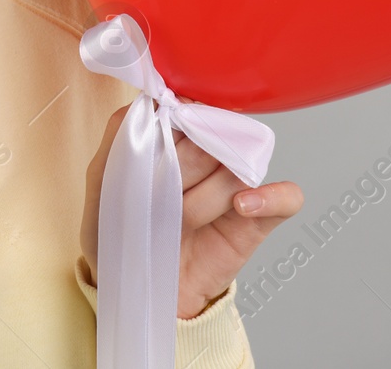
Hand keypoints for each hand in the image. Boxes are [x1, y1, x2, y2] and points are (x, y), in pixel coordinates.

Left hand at [81, 102, 302, 319]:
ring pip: (236, 169)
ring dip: (204, 199)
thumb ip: (122, 132)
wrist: (139, 289)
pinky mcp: (259, 217)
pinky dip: (269, 198)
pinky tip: (242, 207)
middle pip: (211, 139)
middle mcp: (210, 154)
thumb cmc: (121, 231)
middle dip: (179, 170)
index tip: (156, 147)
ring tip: (180, 221)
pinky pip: (286, 197)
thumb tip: (157, 101)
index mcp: (176, 137)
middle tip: (159, 198)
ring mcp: (235, 184)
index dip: (172, 126)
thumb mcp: (104, 179)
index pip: (188, 108)